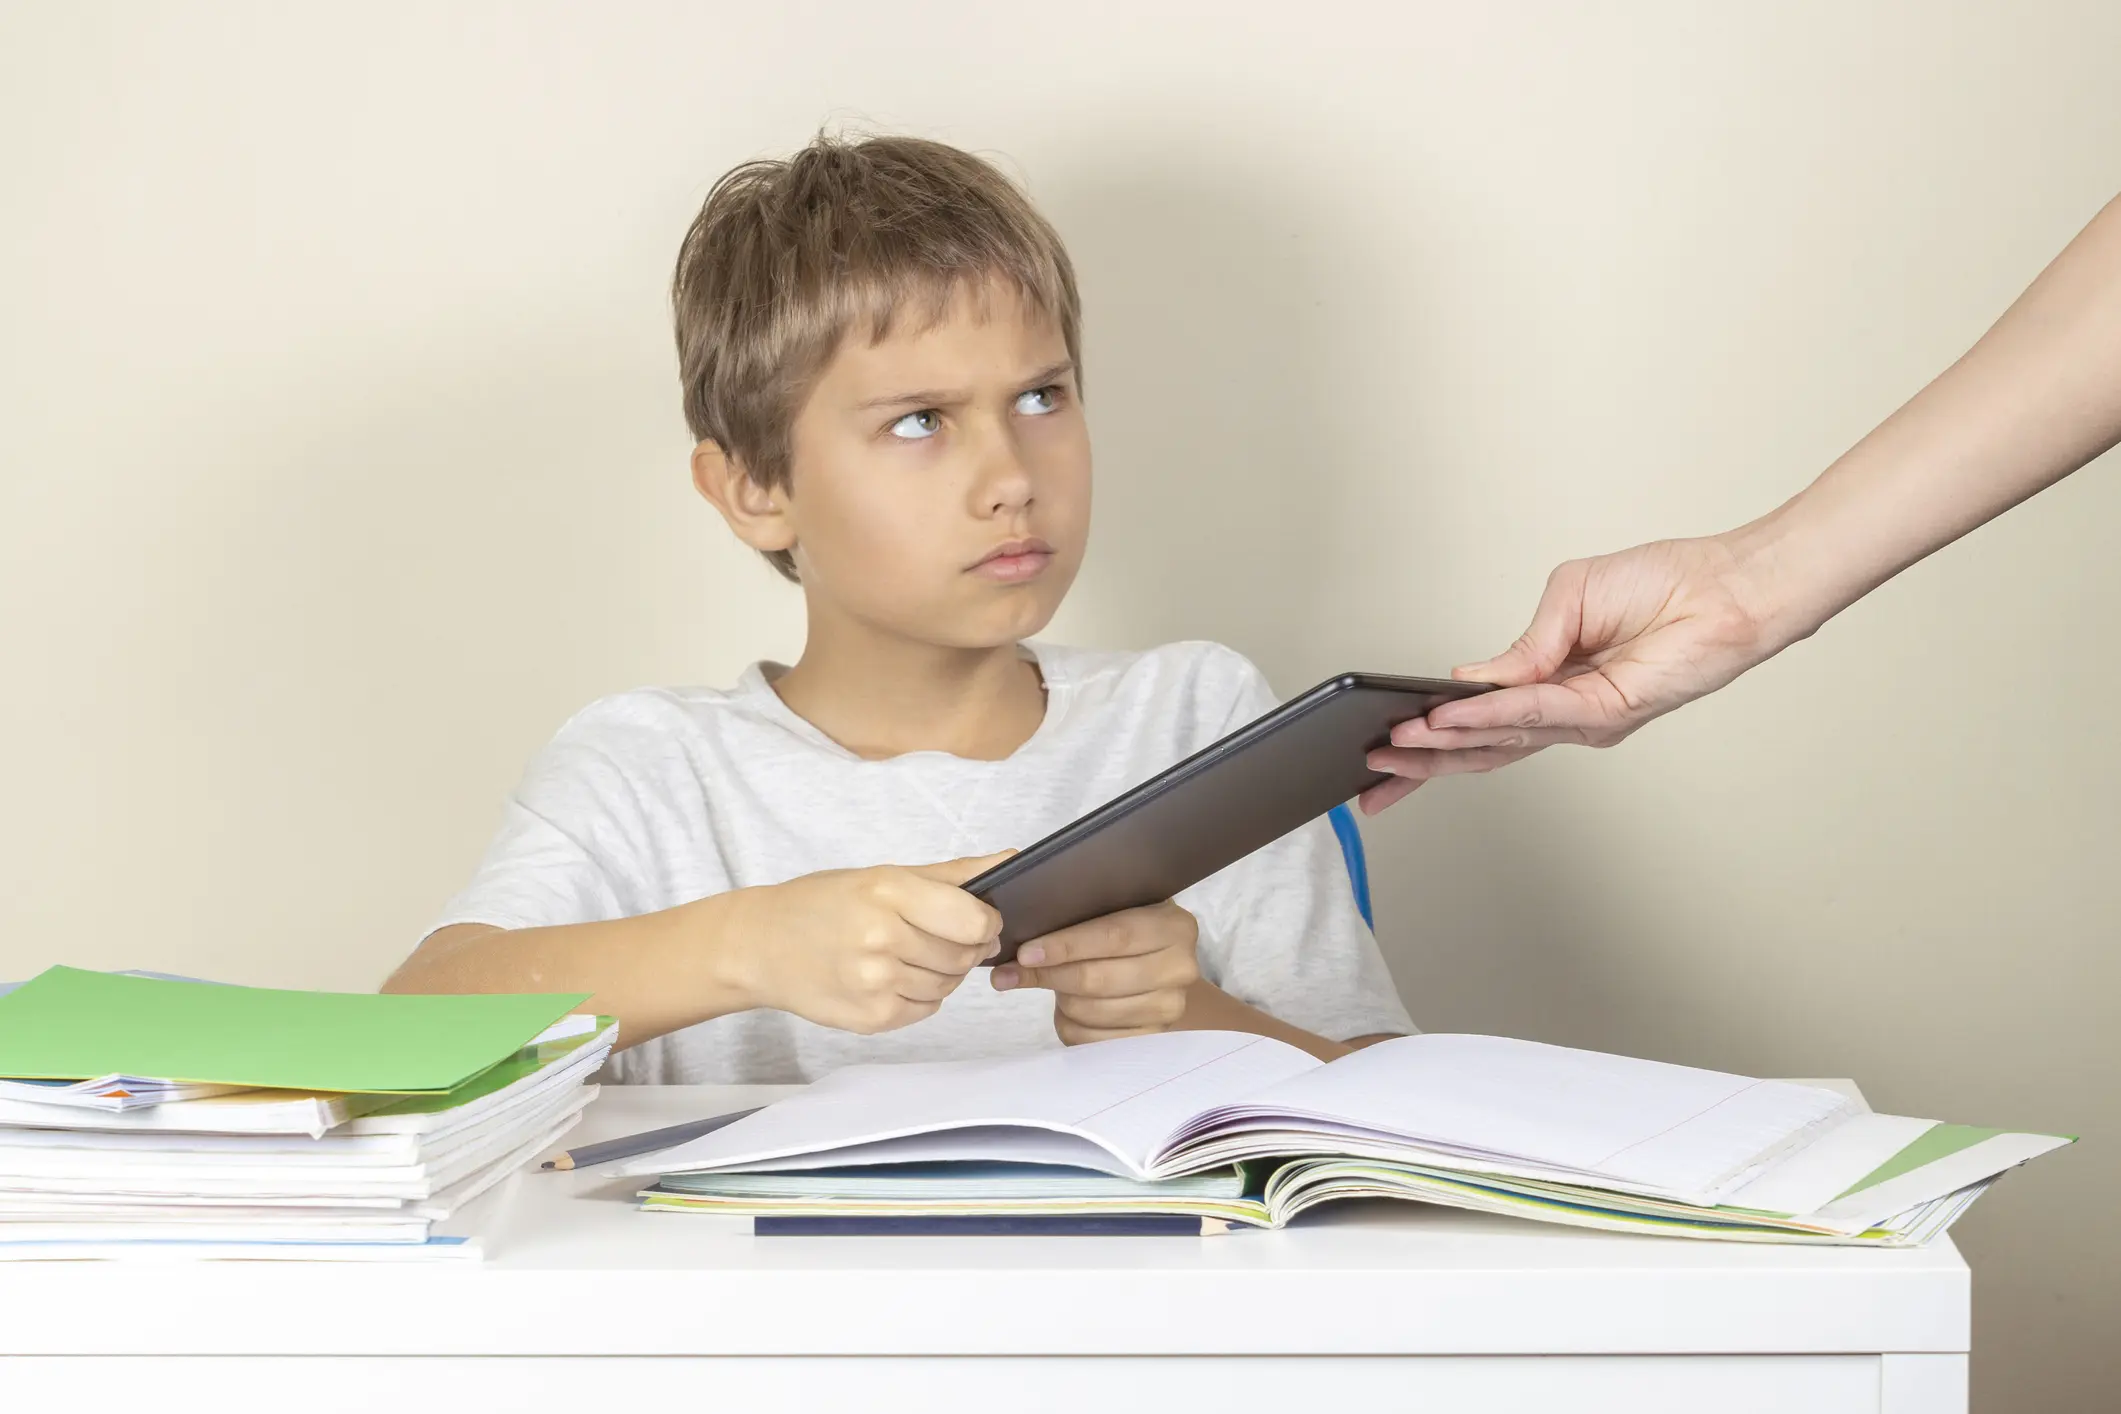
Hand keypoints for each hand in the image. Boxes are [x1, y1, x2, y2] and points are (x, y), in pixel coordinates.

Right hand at [717, 855, 1007, 1034]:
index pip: (974, 921)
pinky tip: (891, 976)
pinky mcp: (871, 1019)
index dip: (986, 922)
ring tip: (907, 954)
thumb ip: (954, 874)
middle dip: (964, 948)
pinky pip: (927, 1009)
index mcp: (888, 892)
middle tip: (936, 936)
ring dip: (942, 972)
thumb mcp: (883, 874)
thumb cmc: (824, 902)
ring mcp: (875, 983)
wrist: (759, 945)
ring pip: (949, 985)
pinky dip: (920, 995)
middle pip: (965, 955)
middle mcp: (882, 938)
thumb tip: (1013, 861)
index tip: (977, 919)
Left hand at [989, 901, 1200, 1044]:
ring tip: (1054, 983)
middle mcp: (1181, 969)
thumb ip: (1072, 923)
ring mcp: (1169, 1008)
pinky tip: (1068, 1008)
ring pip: (1091, 1011)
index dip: (1065, 946)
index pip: (1113, 936)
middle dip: (1050, 976)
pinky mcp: (1151, 1039)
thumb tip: (1013, 958)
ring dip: (1060, 999)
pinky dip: (1069, 1024)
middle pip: (1099, 979)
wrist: (1161, 967)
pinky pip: (1092, 1040)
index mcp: (1175, 927)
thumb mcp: (1112, 914)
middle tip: (1014, 972)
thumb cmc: (1128, 932)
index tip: (1025, 953)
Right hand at [1360, 534, 1781, 811]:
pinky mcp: (1609, 712)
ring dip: (1444, 744)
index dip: (1429, 736)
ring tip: (1397, 745)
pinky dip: (1490, 715)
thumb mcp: (1570, 597)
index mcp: (1550, 681)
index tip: (1383, 746)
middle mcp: (1564, 709)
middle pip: (1480, 748)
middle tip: (1372, 775)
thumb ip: (1522, 645)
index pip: (1479, 719)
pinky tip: (1454, 716)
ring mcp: (1585, 717)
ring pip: (1500, 740)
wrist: (1728, 586)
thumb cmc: (1666, 583)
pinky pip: (1535, 714)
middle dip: (1421, 766)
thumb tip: (1470, 679)